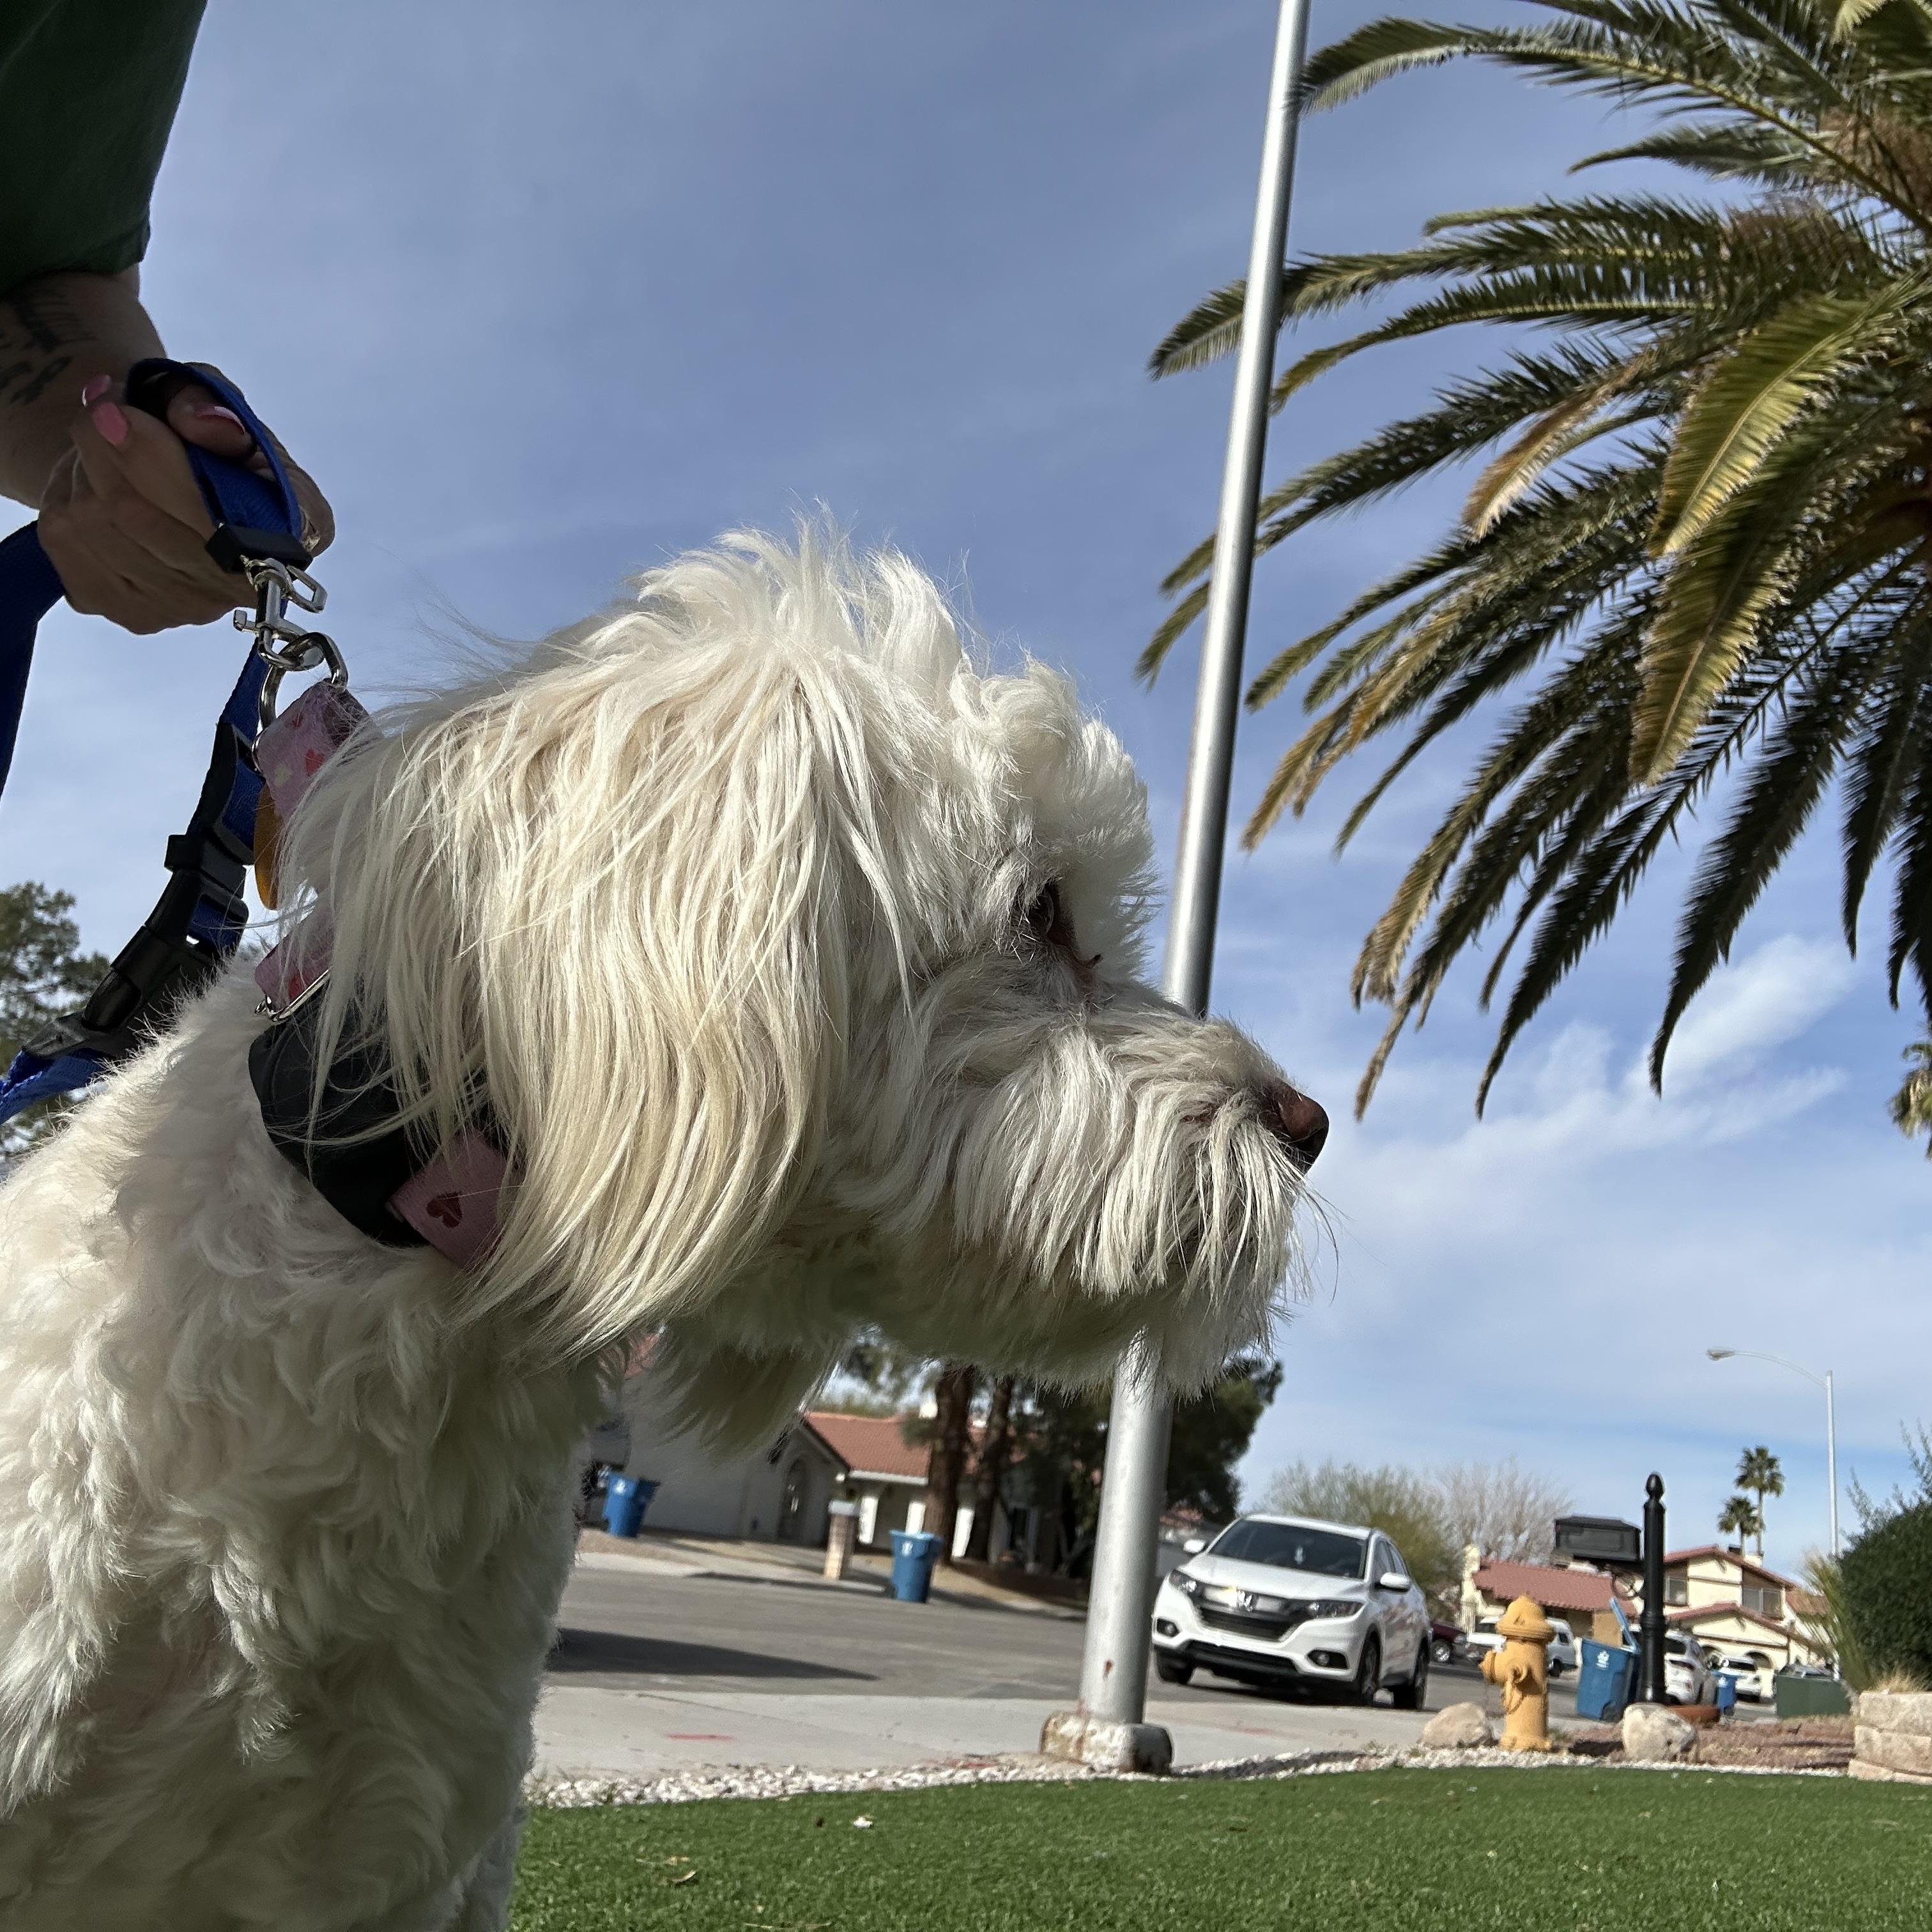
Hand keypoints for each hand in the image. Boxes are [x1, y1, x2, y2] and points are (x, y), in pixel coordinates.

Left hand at [36, 365, 333, 635]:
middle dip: (101, 447)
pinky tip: (85, 489)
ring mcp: (190, 607)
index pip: (226, 512)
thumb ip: (209, 400)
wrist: (164, 473)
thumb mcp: (212, 397)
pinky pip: (68, 548)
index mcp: (300, 527)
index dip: (160, 461)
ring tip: (99, 449)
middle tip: (96, 407)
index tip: (116, 410)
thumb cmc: (198, 437)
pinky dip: (62, 503)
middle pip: (142, 517)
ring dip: (81, 472)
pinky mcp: (136, 615)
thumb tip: (202, 425)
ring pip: (97, 527)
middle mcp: (251, 581)